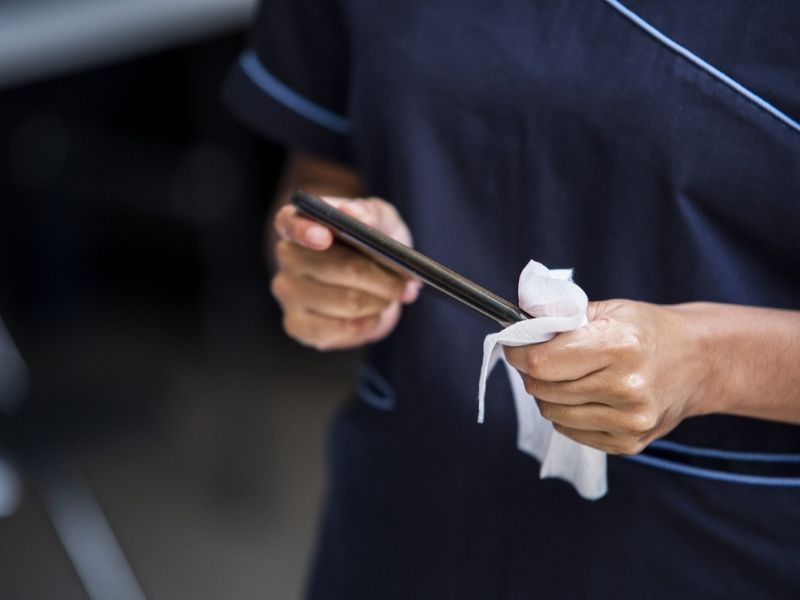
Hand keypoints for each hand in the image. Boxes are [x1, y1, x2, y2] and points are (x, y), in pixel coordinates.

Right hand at [271, 196, 419, 349]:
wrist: (373, 278)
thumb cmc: (371, 241)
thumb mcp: (379, 219)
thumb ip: (369, 212)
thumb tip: (354, 214)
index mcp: (298, 221)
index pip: (290, 222)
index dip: (306, 231)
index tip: (326, 237)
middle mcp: (287, 255)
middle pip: (336, 267)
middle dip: (380, 277)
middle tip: (402, 281)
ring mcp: (287, 292)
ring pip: (347, 301)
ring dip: (380, 301)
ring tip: (389, 296)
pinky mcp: (297, 325)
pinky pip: (343, 329)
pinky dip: (369, 322)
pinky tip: (372, 314)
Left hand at [504, 300, 711, 453]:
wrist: (699, 362)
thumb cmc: (647, 331)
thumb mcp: (609, 309)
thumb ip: (561, 316)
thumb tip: (516, 325)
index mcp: (619, 346)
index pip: (541, 362)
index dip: (519, 353)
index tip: (516, 346)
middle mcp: (627, 387)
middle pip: (543, 388)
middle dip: (533, 372)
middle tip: (543, 359)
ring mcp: (630, 420)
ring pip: (552, 413)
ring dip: (548, 394)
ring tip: (567, 377)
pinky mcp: (629, 443)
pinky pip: (570, 431)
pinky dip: (566, 414)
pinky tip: (586, 396)